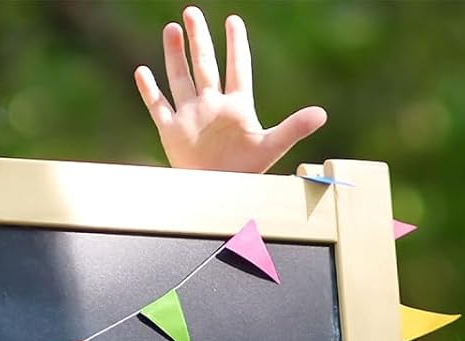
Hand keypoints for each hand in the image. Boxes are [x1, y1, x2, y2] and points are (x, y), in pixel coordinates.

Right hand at [134, 8, 326, 173]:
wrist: (221, 198)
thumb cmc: (247, 174)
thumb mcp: (272, 147)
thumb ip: (294, 128)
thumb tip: (322, 114)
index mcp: (237, 107)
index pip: (237, 68)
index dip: (236, 45)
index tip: (234, 20)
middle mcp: (213, 106)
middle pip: (205, 66)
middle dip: (199, 39)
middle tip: (191, 12)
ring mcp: (192, 118)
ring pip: (181, 79)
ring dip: (175, 56)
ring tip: (171, 29)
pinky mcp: (173, 132)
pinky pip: (158, 106)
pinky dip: (149, 91)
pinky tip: (142, 72)